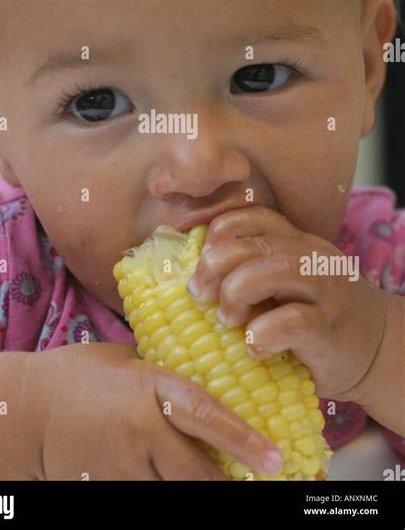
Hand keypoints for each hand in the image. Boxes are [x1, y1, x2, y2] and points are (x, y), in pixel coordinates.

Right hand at [24, 342, 283, 479]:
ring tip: (204, 476)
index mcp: (147, 386)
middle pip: (198, 471)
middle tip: (250, 480)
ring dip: (192, 487)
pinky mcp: (104, 488)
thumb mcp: (126, 360)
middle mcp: (138, 428)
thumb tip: (209, 377)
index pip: (206, 415)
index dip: (244, 440)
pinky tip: (157, 475)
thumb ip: (163, 376)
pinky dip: (158, 487)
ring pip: (174, 491)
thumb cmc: (78, 375)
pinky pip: (145, 495)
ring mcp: (119, 465)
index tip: (275, 459)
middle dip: (226, 482)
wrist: (21, 409)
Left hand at [187, 206, 389, 401]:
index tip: (198, 265)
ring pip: (276, 268)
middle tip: (200, 296)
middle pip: (256, 241)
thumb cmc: (314, 319)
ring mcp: (325, 290)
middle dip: (216, 265)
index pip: (251, 216)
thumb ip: (248, 273)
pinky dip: (263, 333)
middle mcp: (311, 257)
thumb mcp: (282, 287)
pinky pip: (293, 321)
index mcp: (295, 241)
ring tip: (227, 319)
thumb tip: (190, 279)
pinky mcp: (331, 329)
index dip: (217, 233)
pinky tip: (254, 347)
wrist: (377, 351)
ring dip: (238, 292)